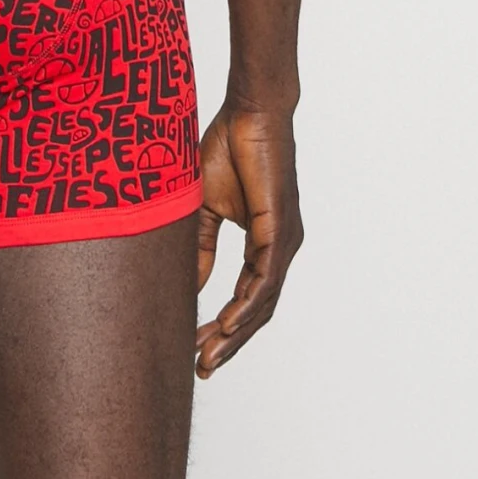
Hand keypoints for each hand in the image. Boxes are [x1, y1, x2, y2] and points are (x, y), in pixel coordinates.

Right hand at [194, 100, 302, 378]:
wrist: (249, 111)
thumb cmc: (229, 148)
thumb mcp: (205, 207)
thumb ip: (202, 246)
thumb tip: (192, 285)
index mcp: (265, 244)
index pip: (247, 298)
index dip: (225, 327)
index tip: (198, 349)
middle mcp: (280, 249)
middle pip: (258, 311)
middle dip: (230, 342)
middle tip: (203, 367)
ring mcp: (285, 241)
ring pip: (264, 302)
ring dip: (237, 332)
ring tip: (210, 355)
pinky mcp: (280, 228)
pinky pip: (266, 277)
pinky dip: (248, 304)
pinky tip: (227, 322)